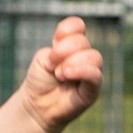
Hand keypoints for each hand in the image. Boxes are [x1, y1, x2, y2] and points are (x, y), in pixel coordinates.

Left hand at [20, 17, 101, 132]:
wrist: (36, 105)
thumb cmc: (40, 80)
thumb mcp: (42, 60)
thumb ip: (55, 53)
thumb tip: (70, 61)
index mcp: (70, 45)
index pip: (77, 26)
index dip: (68, 29)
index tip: (56, 39)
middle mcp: (83, 56)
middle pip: (82, 42)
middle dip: (64, 50)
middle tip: (51, 65)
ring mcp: (90, 72)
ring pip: (93, 57)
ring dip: (72, 63)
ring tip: (59, 74)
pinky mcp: (93, 89)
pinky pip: (96, 76)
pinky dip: (82, 71)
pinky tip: (67, 74)